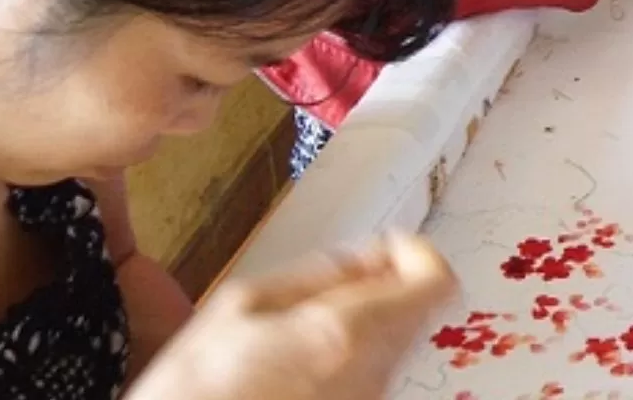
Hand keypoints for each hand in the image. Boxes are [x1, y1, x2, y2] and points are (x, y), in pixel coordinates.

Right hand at [126, 235, 457, 399]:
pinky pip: (370, 378)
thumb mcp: (241, 305)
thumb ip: (315, 273)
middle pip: (417, 312)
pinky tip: (298, 367)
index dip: (416, 254)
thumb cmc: (196, 390)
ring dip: (364, 327)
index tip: (389, 248)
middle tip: (336, 286)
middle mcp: (372, 375)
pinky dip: (348, 361)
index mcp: (348, 331)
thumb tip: (366, 256)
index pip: (436, 281)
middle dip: (385, 289)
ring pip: (394, 346)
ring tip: (300, 333)